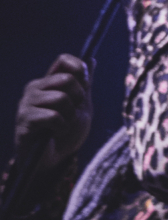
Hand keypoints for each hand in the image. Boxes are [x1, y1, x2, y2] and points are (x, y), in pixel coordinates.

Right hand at [14, 55, 92, 172]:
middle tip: (71, 113)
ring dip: (70, 116)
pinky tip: (54, 133)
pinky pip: (53, 116)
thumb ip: (84, 84)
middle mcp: (34, 89)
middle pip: (67, 79)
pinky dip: (62, 127)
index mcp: (49, 82)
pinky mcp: (24, 121)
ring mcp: (26, 104)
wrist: (54, 160)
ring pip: (61, 98)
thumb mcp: (81, 106)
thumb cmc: (66, 132)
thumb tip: (91, 59)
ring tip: (62, 125)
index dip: (79, 69)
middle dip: (78, 98)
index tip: (85, 85)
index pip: (63, 60)